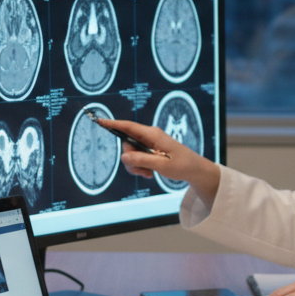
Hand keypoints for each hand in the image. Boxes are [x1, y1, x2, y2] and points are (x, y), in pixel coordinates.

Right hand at [99, 118, 221, 205]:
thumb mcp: (161, 165)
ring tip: (149, 174)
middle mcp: (149, 136)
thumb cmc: (182, 165)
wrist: (194, 170)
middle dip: (131, 160)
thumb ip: (142, 160)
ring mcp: (150, 143)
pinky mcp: (150, 151)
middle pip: (127, 145)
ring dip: (136, 166)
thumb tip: (125, 157)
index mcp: (152, 135)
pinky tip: (150, 174)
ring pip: (131, 154)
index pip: (128, 127)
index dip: (113, 124)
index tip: (100, 121)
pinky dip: (140, 167)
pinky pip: (137, 158)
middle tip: (143, 172)